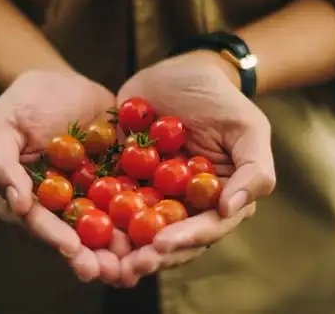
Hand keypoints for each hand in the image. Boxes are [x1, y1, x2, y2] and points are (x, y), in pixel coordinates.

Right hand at [0, 70, 130, 283]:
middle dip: (88, 257)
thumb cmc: (25, 102)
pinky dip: (138, 221)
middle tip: (107, 271)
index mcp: (20, 199)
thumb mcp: (0, 125)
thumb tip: (16, 203)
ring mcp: (83, 199)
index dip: (51, 237)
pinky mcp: (110, 186)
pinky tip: (155, 232)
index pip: (34, 223)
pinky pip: (124, 206)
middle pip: (68, 238)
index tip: (71, 248)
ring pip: (98, 231)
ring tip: (134, 265)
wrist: (65, 84)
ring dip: (116, 251)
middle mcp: (52, 207)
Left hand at [116, 51, 274, 285]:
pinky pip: (109, 193)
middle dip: (148, 253)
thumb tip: (231, 210)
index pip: (204, 228)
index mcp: (215, 198)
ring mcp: (151, 188)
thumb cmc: (221, 99)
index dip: (185, 240)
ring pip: (136, 223)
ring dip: (120, 243)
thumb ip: (254, 170)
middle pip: (167, 235)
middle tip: (127, 265)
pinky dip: (97, 208)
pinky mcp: (124, 171)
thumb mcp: (248, 129)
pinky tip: (81, 218)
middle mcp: (183, 200)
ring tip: (101, 256)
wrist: (183, 70)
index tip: (161, 246)